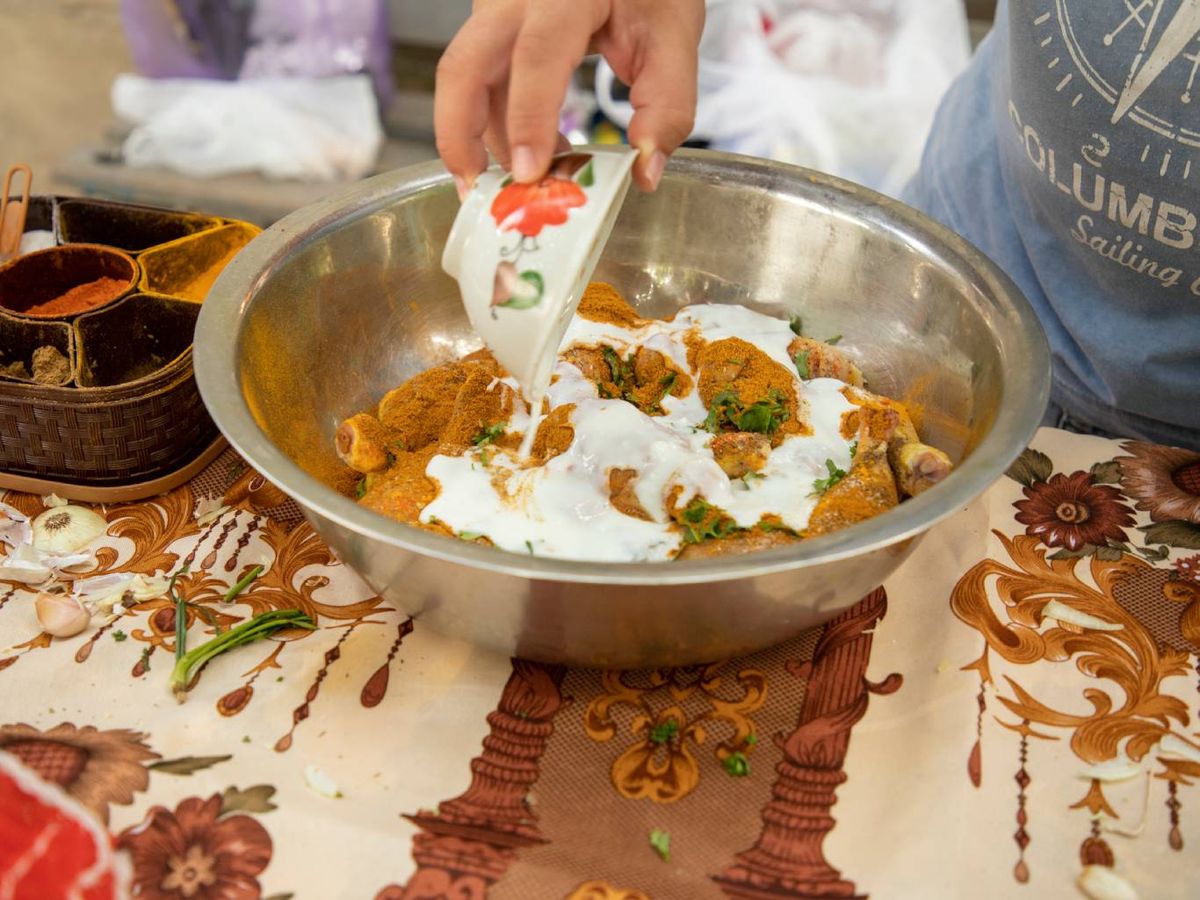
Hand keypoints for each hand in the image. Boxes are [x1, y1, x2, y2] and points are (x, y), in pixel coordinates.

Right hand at [435, 0, 704, 194]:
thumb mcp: (674, 33)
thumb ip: (668, 103)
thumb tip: (645, 170)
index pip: (536, 55)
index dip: (528, 118)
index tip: (530, 172)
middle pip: (464, 67)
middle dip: (462, 135)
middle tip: (478, 191)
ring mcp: (496, 11)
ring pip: (466, 79)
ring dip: (486, 137)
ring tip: (526, 182)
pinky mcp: (493, 29)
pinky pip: (482, 81)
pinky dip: (499, 124)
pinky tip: (533, 153)